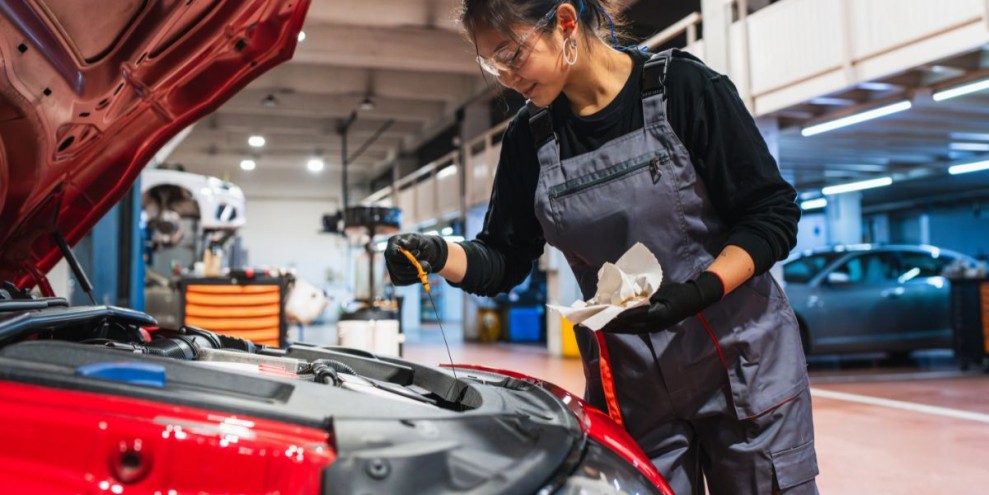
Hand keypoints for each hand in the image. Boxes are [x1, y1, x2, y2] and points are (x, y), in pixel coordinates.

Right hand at [384, 233, 448, 285]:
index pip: (393, 255)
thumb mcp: (418, 239)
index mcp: (392, 244)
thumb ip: (411, 242)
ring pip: (401, 277)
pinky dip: (414, 280)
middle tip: (427, 266)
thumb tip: (403, 244)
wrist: (425, 252)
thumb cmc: (421, 243)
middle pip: (396, 268)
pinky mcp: (396, 277)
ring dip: (416, 275)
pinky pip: (403, 282)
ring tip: (427, 268)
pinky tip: (421, 274)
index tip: (417, 253)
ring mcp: (391, 267)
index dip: (404, 258)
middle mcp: (388, 256)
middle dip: (413, 269)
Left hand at [602, 272, 723, 333]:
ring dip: (614, 327)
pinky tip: (613, 324)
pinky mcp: (654, 328)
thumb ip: (643, 295)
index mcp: (656, 314)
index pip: (630, 315)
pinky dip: (622, 326)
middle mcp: (654, 324)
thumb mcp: (660, 291)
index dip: (614, 315)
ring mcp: (654, 328)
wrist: (694, 300)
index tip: (600, 312)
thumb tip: (624, 296)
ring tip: (598, 323)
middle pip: (626, 325)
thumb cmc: (677, 292)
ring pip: (629, 329)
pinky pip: (634, 328)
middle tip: (593, 320)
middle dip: (609, 323)